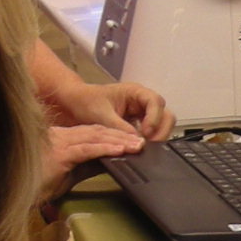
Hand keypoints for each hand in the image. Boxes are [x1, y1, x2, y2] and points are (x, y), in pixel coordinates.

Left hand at [27, 43, 175, 140]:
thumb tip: (136, 141)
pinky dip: (149, 141)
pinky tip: (138, 148)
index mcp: (135, 92)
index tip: (146, 132)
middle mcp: (142, 102)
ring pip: (161, 124)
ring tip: (144, 147)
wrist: (74, 105)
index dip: (154, 118)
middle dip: (161, 130)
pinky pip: (151, 133)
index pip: (155, 102)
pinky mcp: (138, 125)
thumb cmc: (85, 102)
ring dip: (157, 136)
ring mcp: (141, 114)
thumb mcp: (102, 115)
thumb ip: (120, 128)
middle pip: (165, 114)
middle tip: (150, 145)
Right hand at [42, 123, 143, 198]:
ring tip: (137, 146)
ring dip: (119, 141)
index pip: (94, 133)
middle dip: (121, 136)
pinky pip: (87, 149)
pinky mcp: (61, 154)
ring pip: (96, 137)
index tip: (131, 141)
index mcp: (64, 139)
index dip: (114, 135)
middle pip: (98, 132)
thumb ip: (87, 166)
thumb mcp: (68, 174)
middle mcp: (63, 136)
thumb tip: (108, 164)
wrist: (14, 188)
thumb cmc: (37, 183)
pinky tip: (120, 151)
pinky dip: (105, 149)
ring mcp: (62, 143)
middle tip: (141, 142)